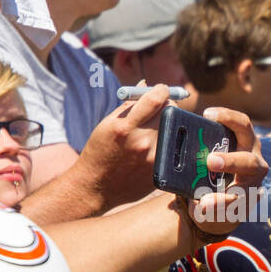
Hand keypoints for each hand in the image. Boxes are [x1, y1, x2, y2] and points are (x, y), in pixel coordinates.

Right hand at [74, 84, 168, 207]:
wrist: (95, 187)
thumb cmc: (100, 151)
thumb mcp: (107, 124)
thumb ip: (129, 105)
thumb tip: (146, 84)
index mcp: (125, 127)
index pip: (156, 99)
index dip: (162, 90)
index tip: (161, 89)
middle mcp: (142, 142)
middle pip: (170, 111)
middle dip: (168, 105)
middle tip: (162, 107)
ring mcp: (154, 159)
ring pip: (174, 130)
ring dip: (169, 124)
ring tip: (157, 128)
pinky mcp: (161, 172)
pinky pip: (173, 148)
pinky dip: (169, 142)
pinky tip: (156, 145)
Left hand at [186, 106, 267, 239]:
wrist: (218, 203)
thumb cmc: (211, 170)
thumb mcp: (207, 155)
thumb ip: (198, 147)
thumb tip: (172, 138)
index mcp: (245, 142)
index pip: (242, 124)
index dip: (227, 117)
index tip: (207, 115)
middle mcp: (254, 161)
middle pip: (248, 159)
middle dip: (229, 161)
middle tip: (209, 161)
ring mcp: (253, 185)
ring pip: (243, 190)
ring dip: (223, 194)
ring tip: (205, 198)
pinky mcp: (245, 203)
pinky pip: (232, 207)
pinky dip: (216, 207)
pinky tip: (203, 207)